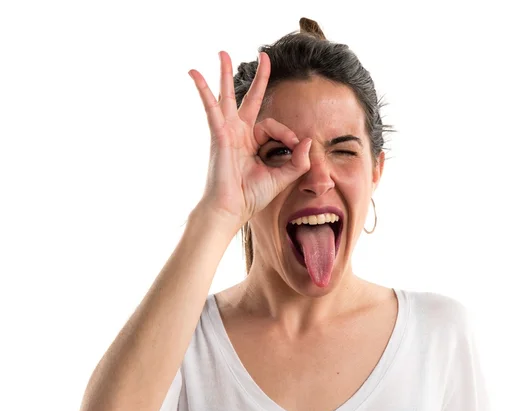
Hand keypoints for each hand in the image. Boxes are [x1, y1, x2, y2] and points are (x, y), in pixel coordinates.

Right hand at [188, 51, 311, 228]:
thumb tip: (307, 140)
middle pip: (251, 99)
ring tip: (223, 53)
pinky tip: (194, 73)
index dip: (287, 134)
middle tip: (264, 56)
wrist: (232, 208)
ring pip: (228, 96)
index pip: (274, 125)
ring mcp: (228, 131)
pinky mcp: (218, 134)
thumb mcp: (281, 177)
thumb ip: (297, 161)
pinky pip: (210, 107)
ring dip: (225, 74)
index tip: (293, 147)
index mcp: (254, 143)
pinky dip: (202, 89)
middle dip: (259, 79)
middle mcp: (240, 133)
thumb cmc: (252, 196)